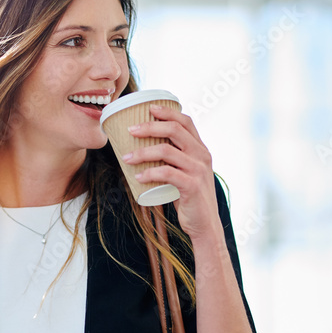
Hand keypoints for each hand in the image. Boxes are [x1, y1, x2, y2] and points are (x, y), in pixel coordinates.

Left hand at [119, 104, 222, 241]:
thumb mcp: (184, 173)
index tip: (149, 108)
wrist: (204, 224)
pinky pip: (167, 173)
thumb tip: (143, 150)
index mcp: (200, 149)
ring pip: (167, 150)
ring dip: (143, 152)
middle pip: (175, 130)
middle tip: (130, 130)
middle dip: (150, 126)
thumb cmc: (189, 198)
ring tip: (126, 158)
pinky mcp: (192, 186)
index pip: (186, 121)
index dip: (167, 112)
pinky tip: (138, 176)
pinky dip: (150, 173)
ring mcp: (198, 170)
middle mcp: (202, 155)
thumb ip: (173, 160)